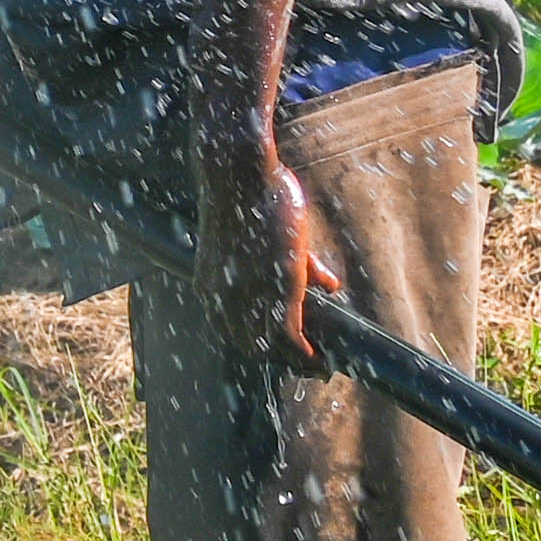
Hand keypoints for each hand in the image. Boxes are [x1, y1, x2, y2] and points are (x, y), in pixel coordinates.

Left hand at [204, 137, 327, 369]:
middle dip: (281, 359)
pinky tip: (321, 362)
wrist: (240, 172)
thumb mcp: (273, 236)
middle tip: (307, 365)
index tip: (283, 353)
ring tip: (318, 368)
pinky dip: (307, 356)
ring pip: (272, 347)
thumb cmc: (255, 195)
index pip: (233, 329)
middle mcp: (223, 297)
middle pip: (251, 344)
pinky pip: (290, 338)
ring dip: (298, 361)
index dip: (260, 344)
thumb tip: (327, 284)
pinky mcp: (277, 291)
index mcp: (212, 284)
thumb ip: (298, 264)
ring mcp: (249, 296)